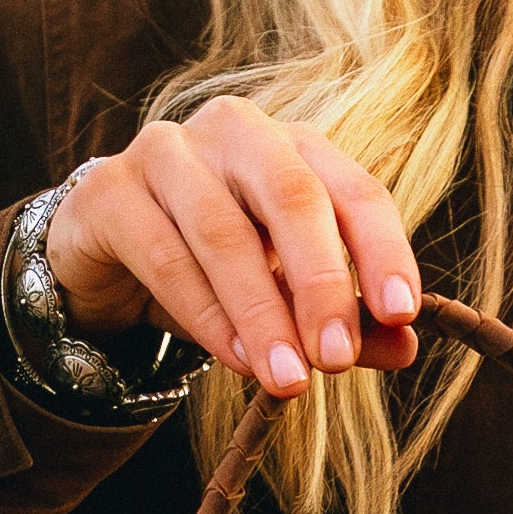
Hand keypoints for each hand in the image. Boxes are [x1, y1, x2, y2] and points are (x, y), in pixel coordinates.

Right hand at [45, 97, 420, 396]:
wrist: (108, 258)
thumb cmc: (213, 271)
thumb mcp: (286, 299)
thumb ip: (344, 320)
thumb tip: (404, 347)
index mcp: (294, 149)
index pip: (354, 190)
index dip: (383, 250)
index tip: (403, 313)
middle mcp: (236, 133)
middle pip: (292, 196)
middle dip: (322, 283)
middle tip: (338, 358)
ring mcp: (167, 153)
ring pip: (224, 232)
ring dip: (261, 314)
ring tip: (287, 380)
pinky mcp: (111, 192)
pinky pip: (165, 257)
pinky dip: (206, 316)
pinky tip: (236, 360)